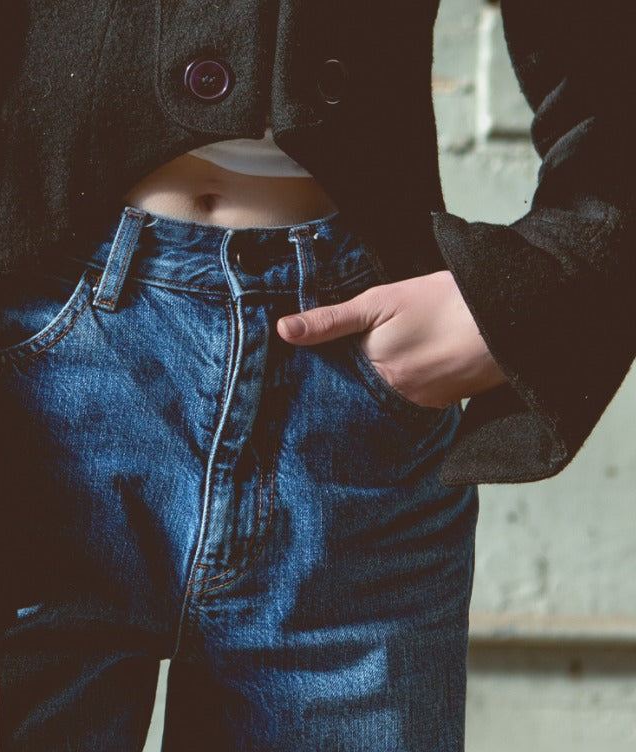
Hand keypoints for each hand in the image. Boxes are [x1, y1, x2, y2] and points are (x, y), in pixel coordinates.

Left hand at [276, 270, 506, 407]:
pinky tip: (389, 386)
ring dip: (365, 398)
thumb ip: (331, 320)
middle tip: (311, 392)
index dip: (313, 382)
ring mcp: (420, 406)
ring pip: (379, 406)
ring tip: (355, 385)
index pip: (330, 386)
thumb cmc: (442, 302)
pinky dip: (393, 400)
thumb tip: (283, 330)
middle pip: (354, 400)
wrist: (508, 313)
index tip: (291, 384)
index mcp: (373, 374)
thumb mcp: (379, 301)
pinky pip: (406, 409)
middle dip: (337, 395)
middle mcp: (394, 399)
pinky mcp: (441, 406)